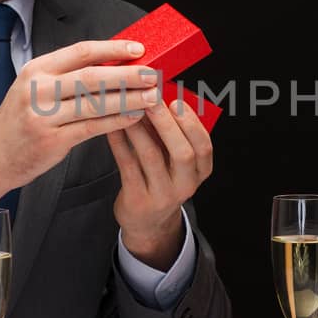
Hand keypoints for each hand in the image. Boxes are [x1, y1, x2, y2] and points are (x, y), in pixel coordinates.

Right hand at [0, 40, 159, 206]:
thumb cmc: (18, 123)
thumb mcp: (33, 89)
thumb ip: (65, 77)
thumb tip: (112, 66)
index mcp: (36, 70)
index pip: (81, 52)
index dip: (113, 49)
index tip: (139, 48)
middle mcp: (38, 89)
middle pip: (92, 76)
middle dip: (128, 74)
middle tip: (154, 73)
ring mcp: (44, 115)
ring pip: (95, 102)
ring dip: (128, 98)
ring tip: (152, 96)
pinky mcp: (52, 140)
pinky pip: (92, 127)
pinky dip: (116, 121)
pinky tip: (134, 117)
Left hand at [108, 97, 212, 267]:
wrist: (148, 222)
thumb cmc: (162, 179)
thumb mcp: (176, 161)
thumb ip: (172, 134)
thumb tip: (157, 96)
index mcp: (200, 172)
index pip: (204, 147)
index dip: (192, 124)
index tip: (177, 102)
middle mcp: (185, 185)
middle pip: (182, 154)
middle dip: (166, 123)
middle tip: (151, 100)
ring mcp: (162, 195)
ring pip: (150, 156)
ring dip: (139, 128)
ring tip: (128, 107)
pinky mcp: (137, 199)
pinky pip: (127, 165)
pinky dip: (120, 142)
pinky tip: (112, 126)